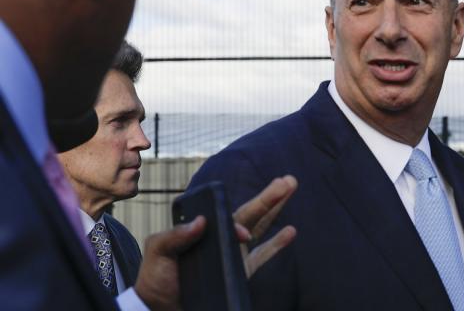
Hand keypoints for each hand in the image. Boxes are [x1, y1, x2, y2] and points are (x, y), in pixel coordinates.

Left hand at [133, 175, 298, 310]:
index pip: (228, 217)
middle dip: (270, 196)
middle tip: (288, 180)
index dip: (240, 222)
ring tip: (291, 187)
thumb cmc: (156, 278)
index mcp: (204, 228)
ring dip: (277, 208)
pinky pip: (263, 255)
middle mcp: (222, 237)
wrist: (163, 308)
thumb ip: (175, 236)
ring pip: (260, 226)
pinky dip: (278, 243)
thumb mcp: (158, 251)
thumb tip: (201, 222)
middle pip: (251, 213)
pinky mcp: (241, 272)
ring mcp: (234, 254)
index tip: (242, 235)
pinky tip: (291, 230)